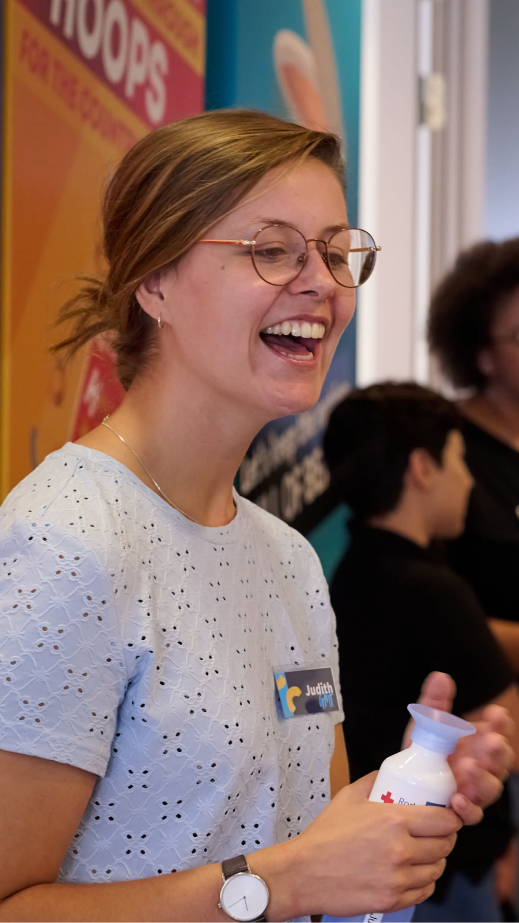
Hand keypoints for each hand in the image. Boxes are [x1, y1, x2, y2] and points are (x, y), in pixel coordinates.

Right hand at [284, 773, 458, 918]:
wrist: (304, 873)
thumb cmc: (325, 835)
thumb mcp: (348, 797)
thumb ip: (373, 781)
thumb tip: (388, 774)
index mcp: (394, 820)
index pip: (444, 820)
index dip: (450, 818)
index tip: (446, 817)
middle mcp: (401, 850)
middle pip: (445, 845)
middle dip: (444, 838)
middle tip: (434, 834)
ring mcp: (398, 878)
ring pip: (437, 870)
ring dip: (434, 861)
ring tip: (422, 854)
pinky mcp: (393, 900)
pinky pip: (424, 891)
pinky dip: (423, 882)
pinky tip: (413, 873)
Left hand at [406, 672, 514, 824]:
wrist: (406, 776)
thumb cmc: (427, 746)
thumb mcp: (428, 720)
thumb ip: (435, 700)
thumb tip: (440, 676)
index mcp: (481, 741)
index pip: (500, 731)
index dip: (501, 724)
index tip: (495, 713)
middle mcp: (484, 766)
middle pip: (502, 761)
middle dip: (499, 750)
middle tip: (491, 741)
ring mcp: (475, 789)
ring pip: (490, 788)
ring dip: (483, 779)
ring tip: (470, 767)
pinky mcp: (462, 809)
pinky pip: (471, 813)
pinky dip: (467, 808)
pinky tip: (457, 799)